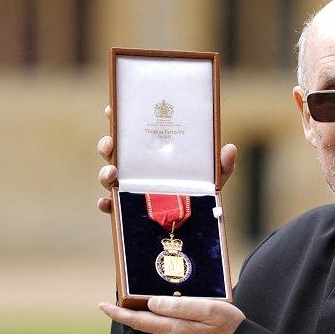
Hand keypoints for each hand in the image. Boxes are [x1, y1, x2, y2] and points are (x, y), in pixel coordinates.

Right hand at [96, 104, 238, 212]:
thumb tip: (230, 148)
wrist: (197, 223)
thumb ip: (221, 164)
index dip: (118, 119)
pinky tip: (106, 203)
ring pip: (108, 177)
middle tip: (110, 144)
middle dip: (107, 145)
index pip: (132, 133)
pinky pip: (111, 206)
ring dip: (104, 173)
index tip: (111, 109)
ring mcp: (130, 189)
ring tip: (111, 173)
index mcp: (152, 154)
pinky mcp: (128, 210)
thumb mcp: (212, 177)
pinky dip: (106, 205)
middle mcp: (137, 169)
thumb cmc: (200, 192)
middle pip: (114, 152)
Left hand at [99, 297, 245, 333]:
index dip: (118, 313)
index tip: (102, 306)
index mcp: (173, 330)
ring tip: (203, 312)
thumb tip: (152, 303)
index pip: (138, 320)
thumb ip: (179, 306)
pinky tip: (200, 321)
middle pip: (153, 319)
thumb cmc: (230, 328)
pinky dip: (180, 322)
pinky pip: (173, 332)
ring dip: (174, 314)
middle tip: (186, 298)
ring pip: (164, 324)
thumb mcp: (209, 309)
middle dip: (160, 306)